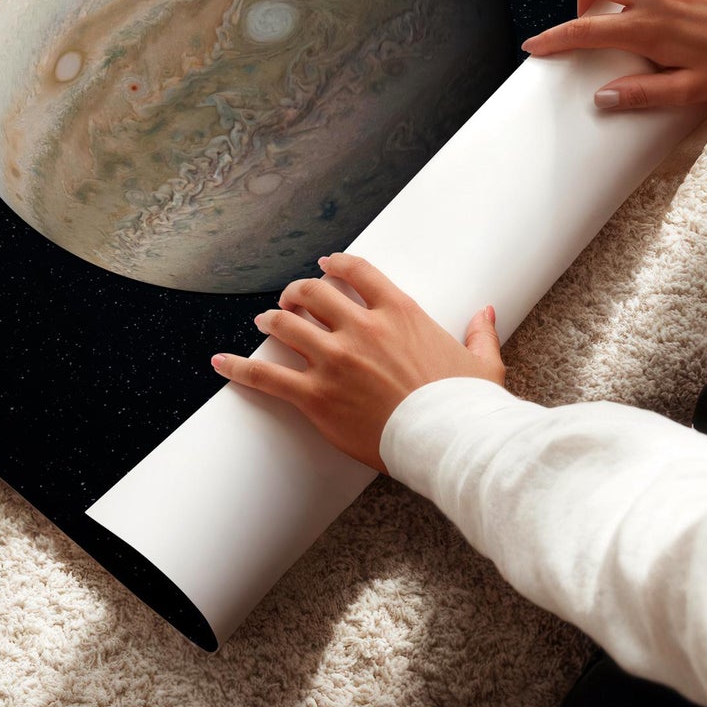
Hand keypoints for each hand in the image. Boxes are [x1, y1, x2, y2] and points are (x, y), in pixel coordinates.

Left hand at [210, 253, 503, 473]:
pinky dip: (239, 367)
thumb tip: (486, 312)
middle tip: (290, 298)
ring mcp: (335, 360)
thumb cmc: (467, 406)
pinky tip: (220, 362)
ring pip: (286, 325)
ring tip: (263, 322)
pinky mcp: (316, 396)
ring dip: (271, 320)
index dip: (335, 265)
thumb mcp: (482, 363)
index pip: (356, 272)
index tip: (324, 265)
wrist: (450, 442)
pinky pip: (267, 376)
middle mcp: (362, 328)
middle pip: (313, 293)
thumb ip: (479, 333)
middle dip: (297, 292)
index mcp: (399, 312)